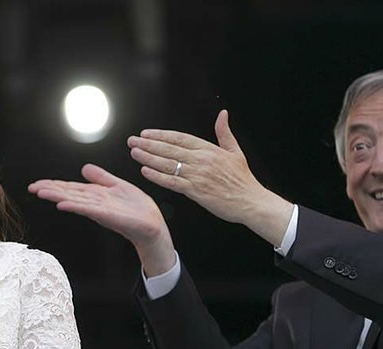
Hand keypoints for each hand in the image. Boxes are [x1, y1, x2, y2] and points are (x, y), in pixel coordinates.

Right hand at [28, 163, 176, 275]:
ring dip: (57, 196)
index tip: (38, 183)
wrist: (152, 224)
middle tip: (32, 187)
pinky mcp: (108, 216)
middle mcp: (94, 203)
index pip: (71, 188)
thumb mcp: (117, 186)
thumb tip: (84, 168)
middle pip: (68, 194)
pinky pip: (89, 209)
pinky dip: (75, 206)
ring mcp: (100, 210)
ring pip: (74, 201)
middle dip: (50, 190)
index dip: (54, 184)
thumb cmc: (137, 209)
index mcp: (95, 195)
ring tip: (41, 192)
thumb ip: (101, 177)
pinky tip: (62, 204)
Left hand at [128, 110, 292, 245]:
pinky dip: (157, 176)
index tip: (146, 133)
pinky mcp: (196, 191)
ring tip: (135, 152)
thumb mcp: (235, 151)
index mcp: (209, 149)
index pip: (180, 138)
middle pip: (169, 149)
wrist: (250, 201)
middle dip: (149, 144)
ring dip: (149, 157)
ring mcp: (197, 175)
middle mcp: (201, 160)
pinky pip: (172, 182)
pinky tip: (145, 171)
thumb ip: (224, 133)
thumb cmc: (243, 179)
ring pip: (168, 164)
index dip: (161, 135)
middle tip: (132, 140)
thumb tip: (223, 114)